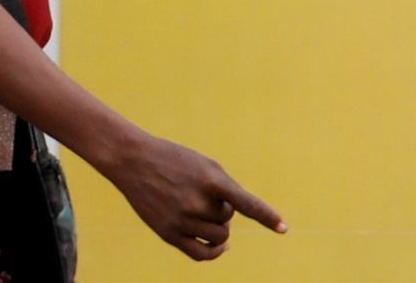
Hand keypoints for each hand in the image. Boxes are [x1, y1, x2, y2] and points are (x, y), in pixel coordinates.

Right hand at [99, 131, 285, 260]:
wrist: (132, 160)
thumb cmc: (173, 160)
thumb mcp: (203, 164)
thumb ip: (225, 189)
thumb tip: (233, 222)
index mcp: (209, 179)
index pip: (245, 202)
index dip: (266, 215)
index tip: (283, 228)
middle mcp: (196, 201)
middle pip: (228, 220)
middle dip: (222, 210)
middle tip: (202, 193)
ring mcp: (181, 219)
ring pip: (219, 237)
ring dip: (216, 227)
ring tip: (199, 209)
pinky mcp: (168, 234)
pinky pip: (202, 254)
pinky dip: (215, 252)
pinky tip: (221, 246)